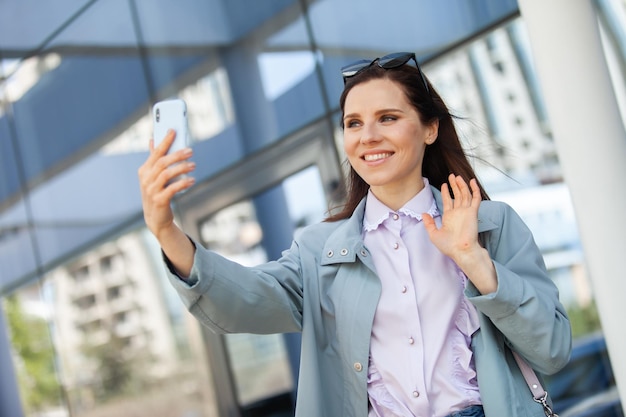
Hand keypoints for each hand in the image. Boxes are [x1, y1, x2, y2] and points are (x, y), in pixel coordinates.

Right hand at [138, 129, 194, 238]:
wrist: (155, 218)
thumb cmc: (157, 193)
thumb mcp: (154, 177)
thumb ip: (155, 160)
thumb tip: (152, 141)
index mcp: (144, 170)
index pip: (155, 152)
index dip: (164, 141)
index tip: (173, 130)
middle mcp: (146, 179)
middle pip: (162, 162)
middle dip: (177, 155)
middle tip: (190, 151)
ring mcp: (151, 190)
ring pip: (167, 174)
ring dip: (181, 168)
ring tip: (193, 165)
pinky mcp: (159, 200)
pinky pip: (172, 189)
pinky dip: (183, 183)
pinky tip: (192, 180)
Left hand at [423, 174, 496, 293]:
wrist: (461, 251)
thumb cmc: (448, 246)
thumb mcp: (434, 234)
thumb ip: (429, 223)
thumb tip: (424, 214)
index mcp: (449, 217)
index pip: (448, 200)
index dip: (446, 192)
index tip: (444, 184)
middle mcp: (458, 213)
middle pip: (457, 195)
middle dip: (454, 185)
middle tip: (451, 175)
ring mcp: (466, 212)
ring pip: (465, 194)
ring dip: (462, 185)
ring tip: (457, 176)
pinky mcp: (473, 212)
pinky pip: (475, 198)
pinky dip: (474, 189)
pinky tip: (472, 182)